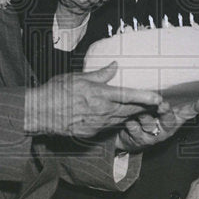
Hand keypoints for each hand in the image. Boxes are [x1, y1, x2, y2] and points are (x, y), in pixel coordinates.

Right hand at [26, 62, 164, 137]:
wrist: (40, 114)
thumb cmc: (56, 92)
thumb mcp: (78, 77)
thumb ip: (99, 74)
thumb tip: (114, 66)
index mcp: (99, 95)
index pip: (128, 96)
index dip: (145, 97)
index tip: (158, 98)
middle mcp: (101, 112)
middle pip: (129, 110)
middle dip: (145, 107)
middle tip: (158, 104)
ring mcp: (97, 124)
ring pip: (122, 119)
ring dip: (134, 115)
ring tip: (146, 109)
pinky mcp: (92, 132)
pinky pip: (110, 126)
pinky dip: (118, 120)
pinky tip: (121, 116)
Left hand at [113, 98, 198, 152]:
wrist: (129, 135)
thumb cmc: (146, 116)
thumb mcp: (155, 105)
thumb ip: (159, 95)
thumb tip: (159, 77)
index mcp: (173, 116)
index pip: (187, 111)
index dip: (195, 107)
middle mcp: (167, 126)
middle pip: (169, 120)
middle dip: (166, 112)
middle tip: (162, 105)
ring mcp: (156, 135)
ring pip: (150, 124)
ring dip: (144, 118)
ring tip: (138, 114)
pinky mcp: (142, 141)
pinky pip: (137, 131)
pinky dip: (132, 125)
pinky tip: (129, 122)